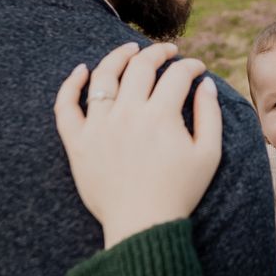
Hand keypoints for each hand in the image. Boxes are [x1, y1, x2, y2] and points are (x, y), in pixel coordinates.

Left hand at [54, 42, 222, 248]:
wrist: (142, 226)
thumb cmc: (180, 192)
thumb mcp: (209, 154)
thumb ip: (210, 115)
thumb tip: (205, 84)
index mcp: (161, 116)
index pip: (177, 75)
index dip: (191, 66)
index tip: (197, 69)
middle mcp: (128, 114)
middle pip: (141, 66)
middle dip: (159, 52)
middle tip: (169, 52)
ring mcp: (99, 126)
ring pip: (103, 76)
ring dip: (119, 55)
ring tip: (130, 49)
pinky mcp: (77, 142)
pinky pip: (65, 106)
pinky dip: (70, 84)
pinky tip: (81, 70)